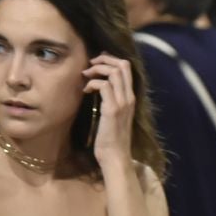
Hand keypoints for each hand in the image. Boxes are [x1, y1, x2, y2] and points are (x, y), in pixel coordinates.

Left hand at [83, 54, 136, 174]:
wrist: (115, 156)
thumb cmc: (111, 139)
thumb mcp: (114, 115)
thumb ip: (111, 100)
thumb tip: (100, 87)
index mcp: (130, 97)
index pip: (126, 68)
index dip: (111, 60)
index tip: (97, 64)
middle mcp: (129, 97)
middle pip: (122, 65)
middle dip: (104, 59)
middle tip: (90, 65)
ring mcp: (122, 103)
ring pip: (114, 72)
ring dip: (97, 69)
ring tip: (86, 76)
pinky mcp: (112, 109)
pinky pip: (103, 86)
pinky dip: (92, 83)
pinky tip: (85, 91)